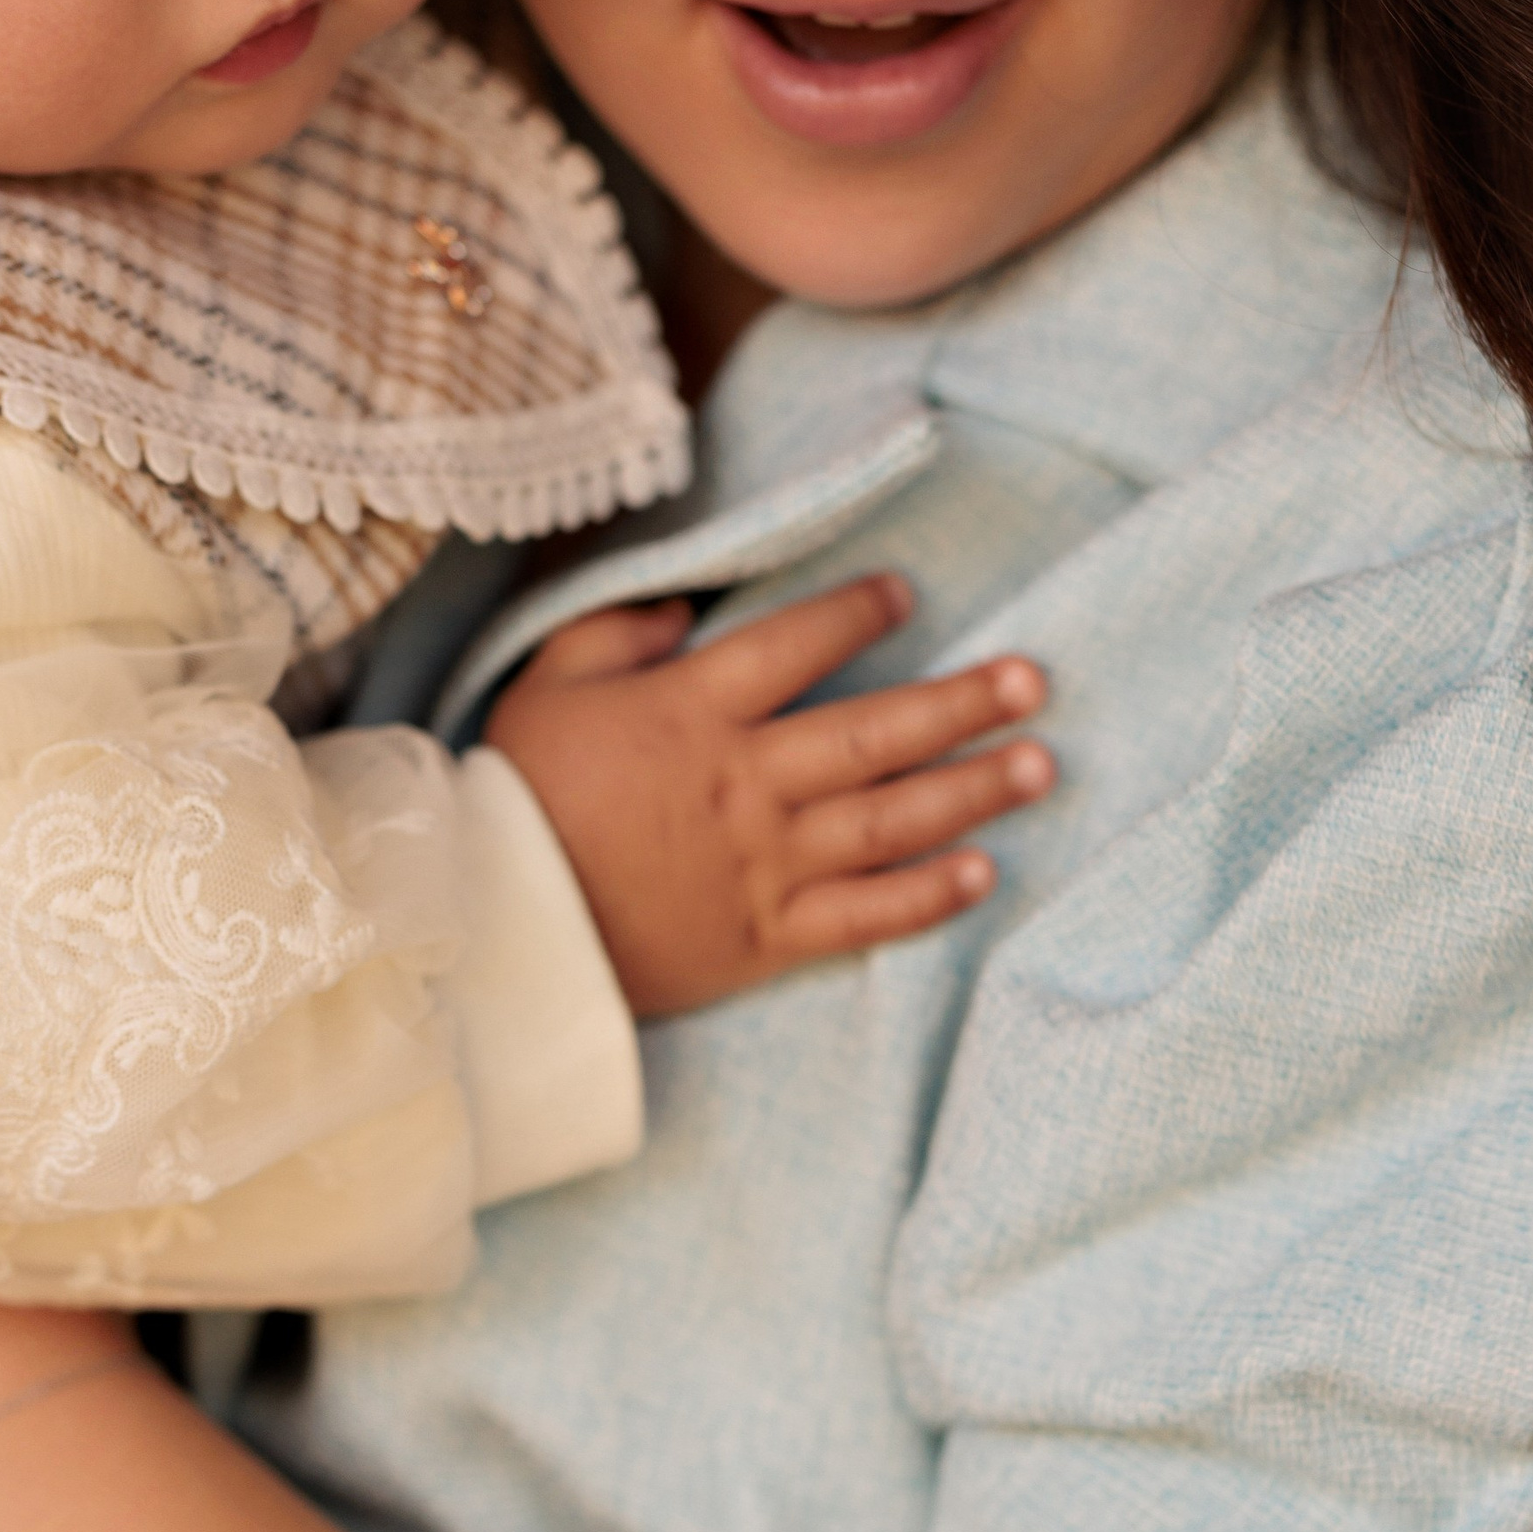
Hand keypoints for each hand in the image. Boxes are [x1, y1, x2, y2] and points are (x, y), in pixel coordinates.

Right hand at [484, 572, 1051, 1015]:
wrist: (493, 926)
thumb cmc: (515, 795)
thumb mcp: (546, 684)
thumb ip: (615, 632)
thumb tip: (683, 611)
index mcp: (693, 711)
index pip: (796, 645)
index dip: (856, 612)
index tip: (904, 594)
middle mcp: (745, 783)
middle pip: (874, 733)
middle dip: (961, 704)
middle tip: (1033, 682)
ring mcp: (762, 864)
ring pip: (889, 821)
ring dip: (971, 791)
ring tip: (1038, 766)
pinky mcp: (763, 937)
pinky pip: (862, 916)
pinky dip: (926, 897)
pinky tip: (982, 873)